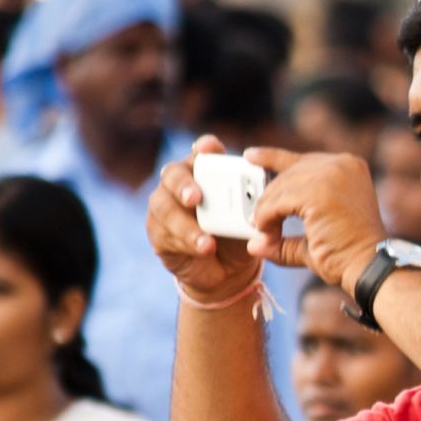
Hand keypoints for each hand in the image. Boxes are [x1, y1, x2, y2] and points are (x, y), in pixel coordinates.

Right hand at [146, 135, 259, 303]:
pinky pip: (165, 234)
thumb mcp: (250, 221)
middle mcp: (181, 184)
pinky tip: (203, 249)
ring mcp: (165, 207)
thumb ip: (252, 208)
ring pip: (164, 207)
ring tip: (207, 242)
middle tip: (195, 198)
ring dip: (186, 225)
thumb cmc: (239, 237)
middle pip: (173, 174)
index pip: (202, 153)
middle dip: (184, 185)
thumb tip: (261, 202)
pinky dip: (186, 242)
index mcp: (205, 174)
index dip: (205, 148)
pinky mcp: (158, 233)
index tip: (209, 148)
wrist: (228, 272)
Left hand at [245, 147, 384, 292]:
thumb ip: (285, 238)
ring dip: (266, 211)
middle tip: (255, 219)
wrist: (369, 268)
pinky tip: (267, 232)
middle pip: (288, 172)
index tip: (251, 157)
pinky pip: (278, 201)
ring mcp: (331, 174)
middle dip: (268, 197)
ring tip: (264, 232)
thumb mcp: (314, 239)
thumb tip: (254, 244)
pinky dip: (266, 217)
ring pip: (280, 186)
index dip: (272, 158)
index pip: (302, 159)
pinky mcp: (318, 191)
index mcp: (347, 167)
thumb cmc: (348, 257)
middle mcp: (341, 164)